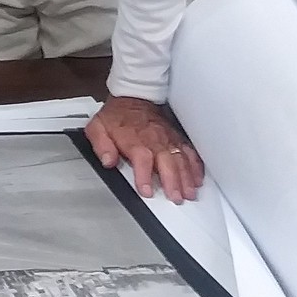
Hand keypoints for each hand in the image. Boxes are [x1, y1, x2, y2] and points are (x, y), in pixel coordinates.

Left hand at [85, 95, 203, 203]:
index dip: (144, 176)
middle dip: (173, 181)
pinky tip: (198, 178)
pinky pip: (189, 152)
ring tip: (189, 193)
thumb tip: (107, 161)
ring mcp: (167, 140)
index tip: (147, 191)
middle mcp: (154, 140)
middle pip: (166, 162)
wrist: (133, 98)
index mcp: (134, 140)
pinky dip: (196, 166)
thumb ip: (101, 146)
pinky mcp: (176, 138)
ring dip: (187, 177)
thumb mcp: (98, 128)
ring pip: (180, 160)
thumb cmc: (116, 116)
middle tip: (176, 198)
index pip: (142, 160)